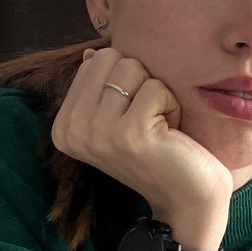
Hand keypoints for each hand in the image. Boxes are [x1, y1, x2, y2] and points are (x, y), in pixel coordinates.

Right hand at [52, 49, 232, 250]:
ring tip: (158, 126)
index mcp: (64, 125)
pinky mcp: (130, 133)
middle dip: (140, 81)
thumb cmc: (158, 152)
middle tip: (148, 119)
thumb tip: (91, 53)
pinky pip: (156, 87)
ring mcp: (98, 133)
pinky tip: (170, 134)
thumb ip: (101, 86)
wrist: (187, 197)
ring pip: (132, 68)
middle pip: (111, 58)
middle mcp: (73, 130)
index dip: (126, 81)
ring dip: (156, 93)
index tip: (132, 116)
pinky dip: (172, 105)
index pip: (95, 61)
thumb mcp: (119, 117)